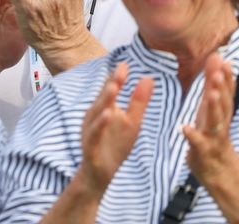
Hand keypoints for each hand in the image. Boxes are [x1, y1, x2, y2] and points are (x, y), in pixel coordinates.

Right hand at [76, 62, 152, 192]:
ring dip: (104, 100)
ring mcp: (91, 130)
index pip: (111, 90)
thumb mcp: (132, 122)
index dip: (117, 77)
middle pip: (104, 98)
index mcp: (104, 108)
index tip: (125, 64)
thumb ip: (138, 101)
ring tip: (114, 87)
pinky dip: (100, 124)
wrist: (100, 174)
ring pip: (97, 113)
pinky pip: (94, 133)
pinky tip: (108, 114)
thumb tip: (148, 78)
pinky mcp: (90, 145)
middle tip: (120, 70)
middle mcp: (95, 116)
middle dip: (111, 84)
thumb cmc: (115, 146)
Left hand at [183, 53, 237, 184]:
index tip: (224, 60)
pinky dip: (192, 135)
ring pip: (215, 121)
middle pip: (223, 104)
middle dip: (221, 88)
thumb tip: (218, 57)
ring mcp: (213, 137)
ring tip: (209, 93)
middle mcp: (220, 122)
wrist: (217, 169)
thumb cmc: (212, 133)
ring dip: (213, 107)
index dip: (226, 77)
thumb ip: (214, 84)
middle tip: (219, 72)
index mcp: (220, 111)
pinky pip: (198, 143)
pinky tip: (185, 128)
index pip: (226, 92)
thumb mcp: (212, 107)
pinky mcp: (203, 151)